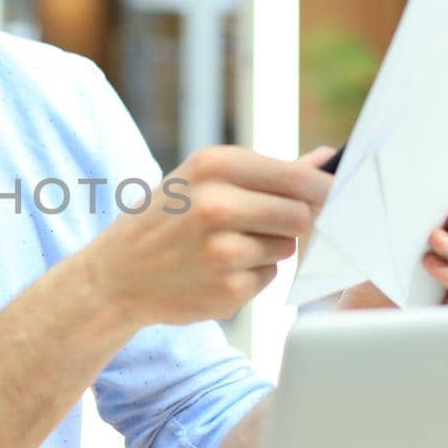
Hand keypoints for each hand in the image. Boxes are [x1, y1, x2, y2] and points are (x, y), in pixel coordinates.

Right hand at [85, 145, 334, 326]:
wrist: (116, 276)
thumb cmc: (166, 220)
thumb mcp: (202, 181)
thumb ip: (268, 172)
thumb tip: (328, 158)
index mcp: (212, 166)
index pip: (297, 177)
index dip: (323, 189)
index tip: (331, 197)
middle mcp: (215, 205)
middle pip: (301, 215)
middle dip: (294, 221)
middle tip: (264, 225)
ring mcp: (221, 251)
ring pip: (287, 248)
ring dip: (270, 249)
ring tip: (226, 247)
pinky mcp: (227, 290)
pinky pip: (269, 278)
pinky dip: (252, 276)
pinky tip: (217, 271)